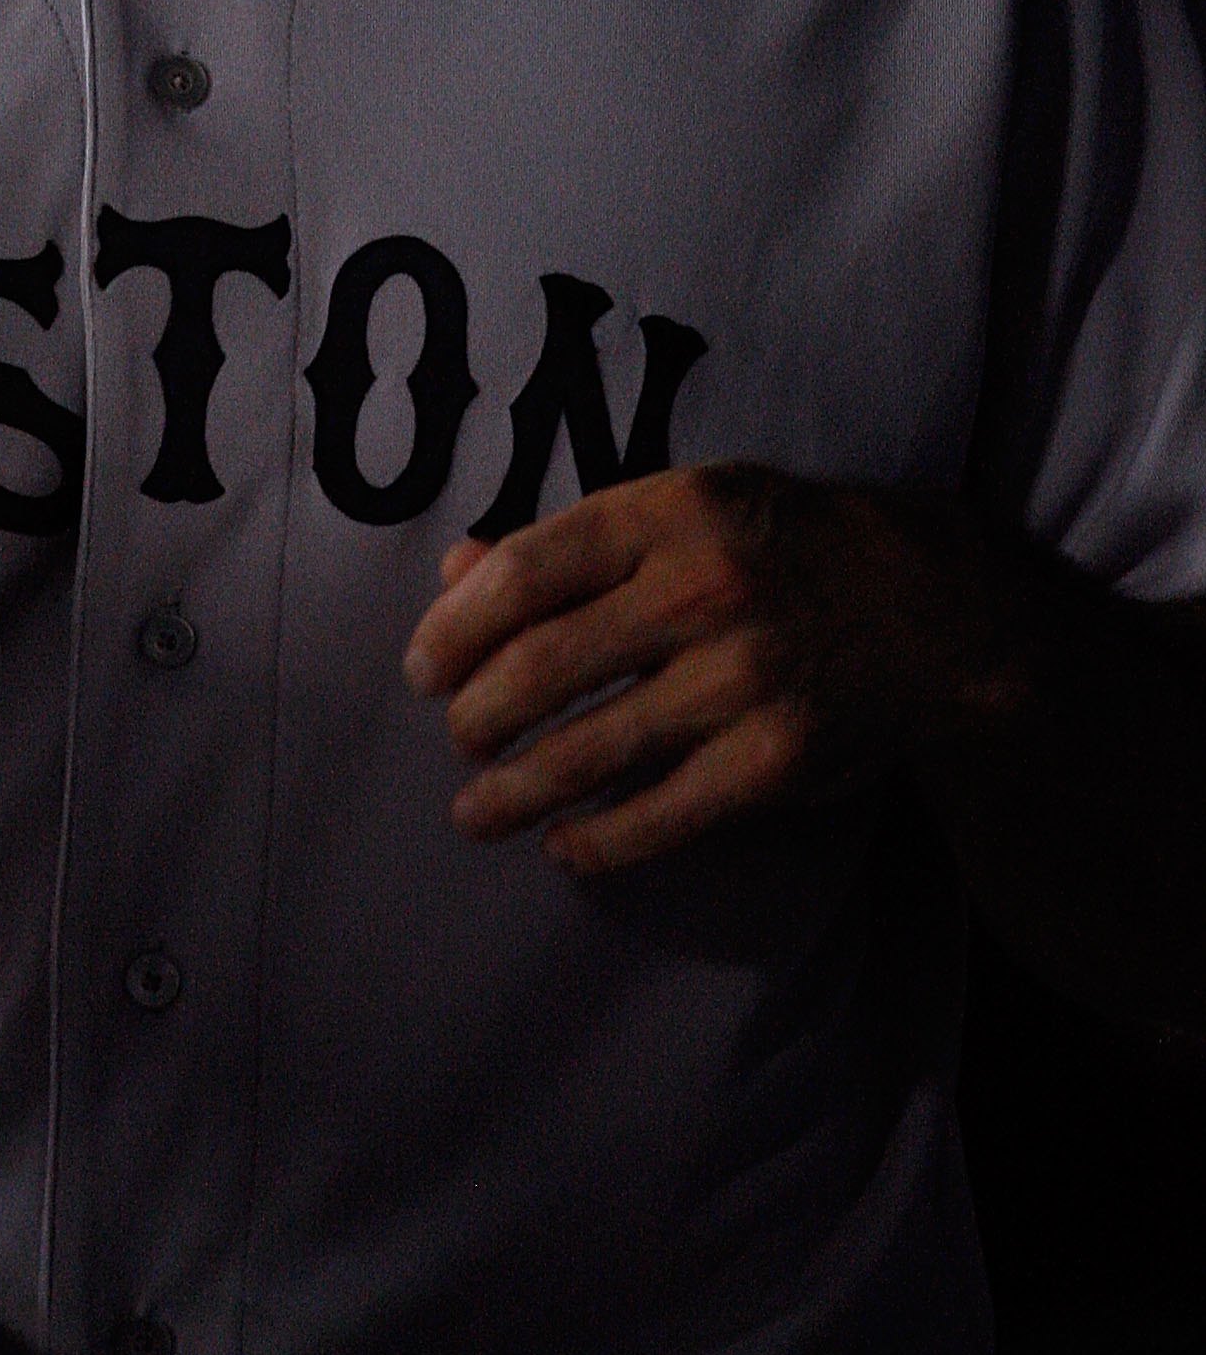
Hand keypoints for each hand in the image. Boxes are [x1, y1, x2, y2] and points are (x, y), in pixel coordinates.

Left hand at [402, 465, 1032, 873]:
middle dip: (476, 716)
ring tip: (475, 812)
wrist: (930, 607)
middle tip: (457, 736)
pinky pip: (664, 813)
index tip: (425, 665)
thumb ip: (568, 541)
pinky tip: (565, 846)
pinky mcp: (775, 759)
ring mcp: (740, 680)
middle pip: (542, 667)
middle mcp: (700, 592)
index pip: (525, 572)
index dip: (454, 627)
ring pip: (590, 750)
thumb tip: (454, 572)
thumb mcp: (680, 508)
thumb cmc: (778, 545)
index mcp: (667, 515)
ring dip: (515, 792)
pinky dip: (601, 839)